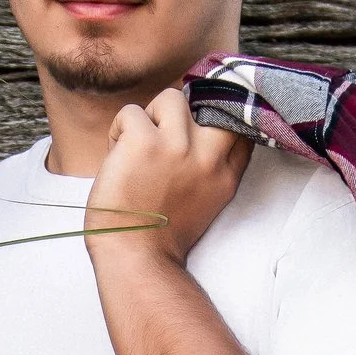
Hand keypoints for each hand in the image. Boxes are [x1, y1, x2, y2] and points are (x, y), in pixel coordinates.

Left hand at [86, 86, 247, 266]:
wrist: (134, 257)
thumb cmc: (159, 236)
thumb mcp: (205, 203)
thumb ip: (209, 170)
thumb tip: (193, 131)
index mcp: (224, 176)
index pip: (239, 127)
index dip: (219, 119)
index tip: (197, 131)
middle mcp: (207, 157)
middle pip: (213, 102)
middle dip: (188, 111)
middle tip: (165, 135)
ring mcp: (177, 147)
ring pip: (170, 97)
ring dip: (149, 116)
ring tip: (137, 146)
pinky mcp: (144, 142)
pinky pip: (130, 112)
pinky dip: (118, 131)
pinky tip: (116, 157)